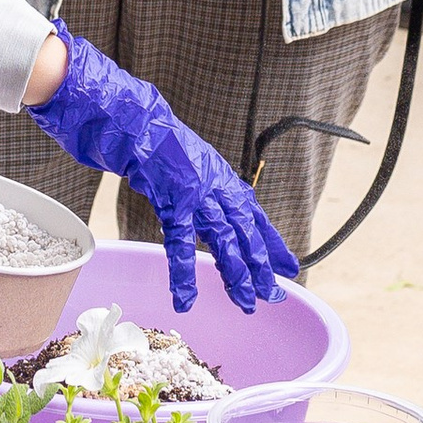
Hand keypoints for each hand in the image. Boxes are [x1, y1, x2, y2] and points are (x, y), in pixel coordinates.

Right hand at [28, 23, 298, 311]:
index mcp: (222, 178)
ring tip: (245, 302)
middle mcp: (217, 186)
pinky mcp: (174, 199)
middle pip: (246, 232)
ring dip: (235, 273)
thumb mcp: (191, 164)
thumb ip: (204, 186)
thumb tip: (212, 210)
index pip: (255, 216)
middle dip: (261, 265)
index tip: (288, 268)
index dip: (273, 243)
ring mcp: (198, 193)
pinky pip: (181, 242)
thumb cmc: (157, 142)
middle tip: (273, 295)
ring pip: (224, 240)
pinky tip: (186, 299)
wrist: (134, 120)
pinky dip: (184, 273)